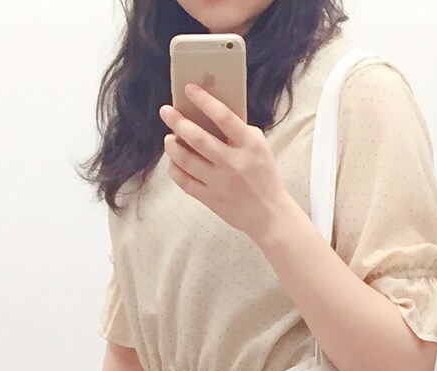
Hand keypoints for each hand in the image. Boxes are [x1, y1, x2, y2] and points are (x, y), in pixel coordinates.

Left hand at [159, 85, 286, 242]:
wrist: (270, 216)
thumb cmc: (264, 177)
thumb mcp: (259, 147)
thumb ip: (239, 130)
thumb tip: (208, 112)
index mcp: (249, 146)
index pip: (223, 117)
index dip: (204, 100)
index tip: (189, 89)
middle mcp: (233, 163)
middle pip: (198, 138)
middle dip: (177, 121)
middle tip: (166, 112)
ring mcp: (220, 183)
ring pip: (185, 159)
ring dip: (172, 145)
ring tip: (169, 138)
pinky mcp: (211, 199)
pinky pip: (184, 181)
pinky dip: (174, 168)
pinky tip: (174, 161)